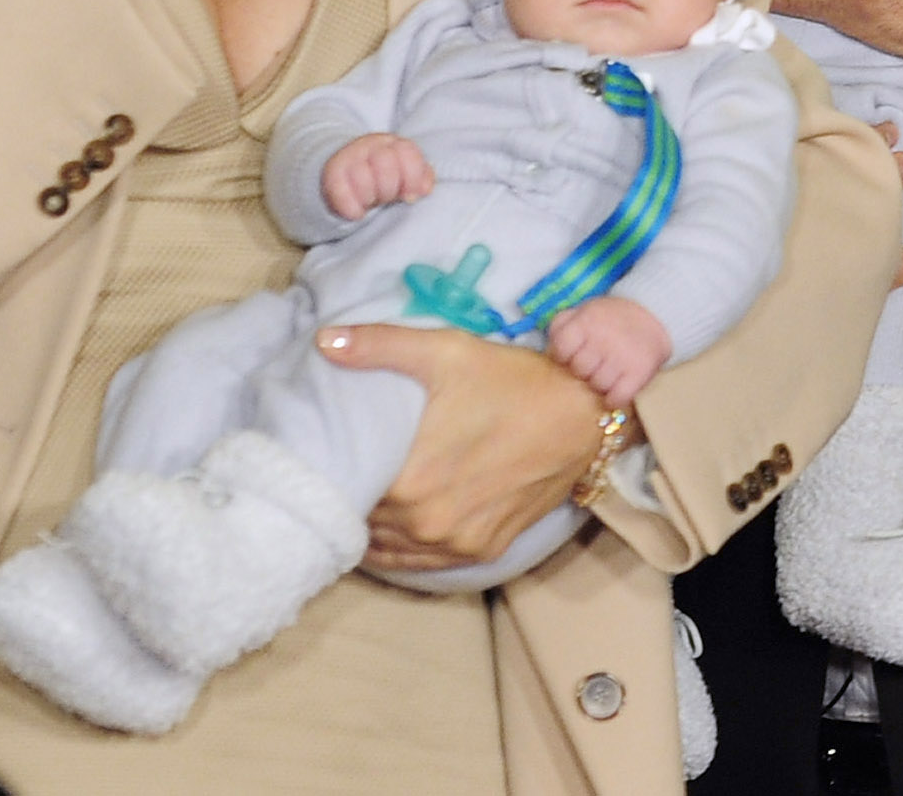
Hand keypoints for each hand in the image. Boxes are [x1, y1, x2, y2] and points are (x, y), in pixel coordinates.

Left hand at [318, 323, 615, 570]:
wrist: (582, 414)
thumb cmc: (510, 380)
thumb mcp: (446, 351)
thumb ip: (380, 347)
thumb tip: (324, 341)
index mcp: (409, 480)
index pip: (341, 494)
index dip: (328, 478)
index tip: (320, 460)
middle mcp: (427, 522)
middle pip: (362, 523)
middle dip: (348, 500)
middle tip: (338, 476)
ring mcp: (455, 542)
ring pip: (388, 549)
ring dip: (372, 529)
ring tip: (360, 501)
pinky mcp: (480, 550)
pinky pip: (423, 562)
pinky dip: (402, 548)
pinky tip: (392, 527)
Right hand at [321, 134, 432, 221]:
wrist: (345, 171)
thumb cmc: (383, 177)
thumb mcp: (405, 175)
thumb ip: (421, 178)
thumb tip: (424, 190)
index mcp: (393, 144)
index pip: (407, 151)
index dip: (412, 177)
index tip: (409, 197)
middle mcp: (371, 145)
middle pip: (385, 162)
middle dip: (389, 188)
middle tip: (385, 199)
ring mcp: (350, 157)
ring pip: (362, 175)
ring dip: (370, 197)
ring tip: (370, 203)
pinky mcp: (333, 173)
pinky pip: (339, 189)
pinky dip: (351, 207)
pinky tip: (357, 214)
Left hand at [547, 297, 672, 406]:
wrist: (653, 315)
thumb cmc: (608, 319)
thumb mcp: (582, 311)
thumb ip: (560, 326)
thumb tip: (550, 351)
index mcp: (587, 321)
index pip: (561, 349)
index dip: (565, 355)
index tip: (574, 352)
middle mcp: (604, 338)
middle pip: (580, 370)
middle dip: (584, 369)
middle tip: (594, 361)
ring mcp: (623, 356)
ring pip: (598, 386)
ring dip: (601, 383)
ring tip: (608, 371)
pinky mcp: (640, 372)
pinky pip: (617, 398)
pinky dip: (615, 397)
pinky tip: (618, 387)